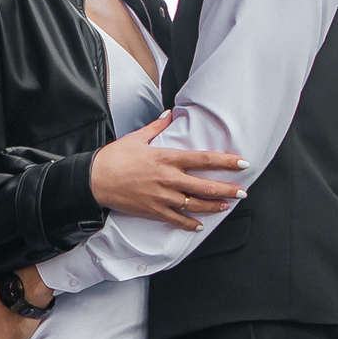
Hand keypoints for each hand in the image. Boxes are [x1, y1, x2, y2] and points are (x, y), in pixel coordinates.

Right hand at [87, 113, 246, 230]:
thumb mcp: (137, 137)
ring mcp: (162, 197)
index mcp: (167, 158)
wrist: (94, 179)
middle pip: (206, 186)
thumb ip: (157, 125)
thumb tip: (170, 113)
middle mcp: (168, 179)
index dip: (226, 162)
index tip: (242, 163)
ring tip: (226, 206)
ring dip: (214, 206)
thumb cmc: (114, 158)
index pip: (204, 159)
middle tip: (242, 192)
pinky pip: (177, 220)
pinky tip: (199, 225)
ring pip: (195, 205)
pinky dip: (190, 224)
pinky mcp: (153, 210)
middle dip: (228, 190)